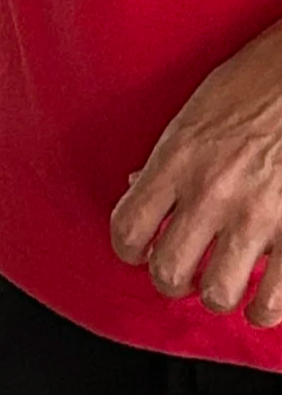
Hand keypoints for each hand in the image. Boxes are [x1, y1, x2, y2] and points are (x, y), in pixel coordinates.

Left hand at [111, 19, 281, 322]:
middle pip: (168, 271)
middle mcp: (211, 192)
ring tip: (225, 287)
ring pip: (219, 293)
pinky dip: (267, 308)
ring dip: (219, 296)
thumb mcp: (195, 115)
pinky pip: (276, 297)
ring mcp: (258, 215)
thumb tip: (137, 188)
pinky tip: (263, 301)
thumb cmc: (255, 86)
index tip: (139, 252)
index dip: (128, 250)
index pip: (127, 228)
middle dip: (171, 281)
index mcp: (176, 161)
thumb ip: (167, 159)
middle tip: (184, 275)